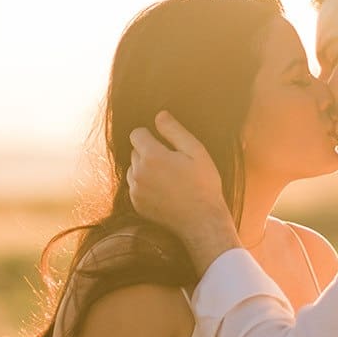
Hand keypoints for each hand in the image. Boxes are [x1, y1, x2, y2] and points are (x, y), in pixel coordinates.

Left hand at [127, 111, 240, 270]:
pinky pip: (135, 186)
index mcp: (151, 156)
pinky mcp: (136, 204)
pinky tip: (165, 192)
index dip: (151, 135)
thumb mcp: (195, 151)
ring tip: (169, 179)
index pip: (136, 133)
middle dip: (149, 152)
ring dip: (146, 169)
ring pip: (134, 169)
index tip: (167, 145)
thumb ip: (174, 130)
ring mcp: (135, 190)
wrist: (202, 221)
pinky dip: (145, 186)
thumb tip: (159, 115)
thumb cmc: (203, 184)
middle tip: (173, 164)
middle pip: (135, 151)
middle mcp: (138, 173)